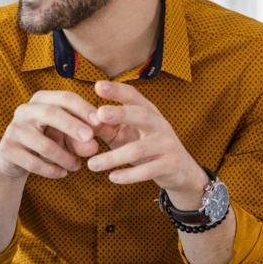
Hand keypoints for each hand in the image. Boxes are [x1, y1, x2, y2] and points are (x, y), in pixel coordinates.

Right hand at [0, 90, 102, 180]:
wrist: (15, 158)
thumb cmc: (47, 139)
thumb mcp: (65, 135)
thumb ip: (81, 138)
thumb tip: (93, 146)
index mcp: (41, 99)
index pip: (64, 97)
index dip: (83, 108)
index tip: (99, 122)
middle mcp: (25, 110)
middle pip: (50, 112)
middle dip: (73, 125)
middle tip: (91, 139)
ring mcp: (13, 129)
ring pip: (44, 144)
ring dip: (65, 157)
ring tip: (77, 166)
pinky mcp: (7, 149)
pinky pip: (33, 163)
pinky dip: (51, 170)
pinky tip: (62, 173)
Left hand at [84, 81, 208, 205]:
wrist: (180, 170)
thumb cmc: (147, 147)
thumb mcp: (128, 135)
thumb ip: (107, 127)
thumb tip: (82, 121)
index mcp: (149, 112)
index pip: (133, 97)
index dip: (117, 91)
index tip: (97, 86)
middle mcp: (160, 125)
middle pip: (141, 115)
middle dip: (121, 113)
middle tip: (99, 113)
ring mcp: (167, 145)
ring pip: (138, 149)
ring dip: (113, 157)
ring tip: (92, 164)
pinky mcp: (170, 165)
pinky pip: (147, 171)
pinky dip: (128, 175)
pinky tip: (112, 178)